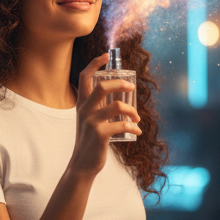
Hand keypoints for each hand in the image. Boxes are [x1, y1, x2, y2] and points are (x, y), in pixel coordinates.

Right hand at [69, 53, 140, 176]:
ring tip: (137, 118)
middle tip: (132, 87)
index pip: (84, 77)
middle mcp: (84, 110)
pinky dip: (134, 127)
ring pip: (117, 105)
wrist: (83, 164)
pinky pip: (123, 124)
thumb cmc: (90, 140)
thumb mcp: (88, 120)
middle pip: (103, 86)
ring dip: (132, 111)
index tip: (106, 55)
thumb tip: (120, 96)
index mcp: (82, 104)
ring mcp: (92, 122)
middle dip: (121, 84)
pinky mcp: (100, 135)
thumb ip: (97, 107)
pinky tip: (137, 131)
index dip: (95, 63)